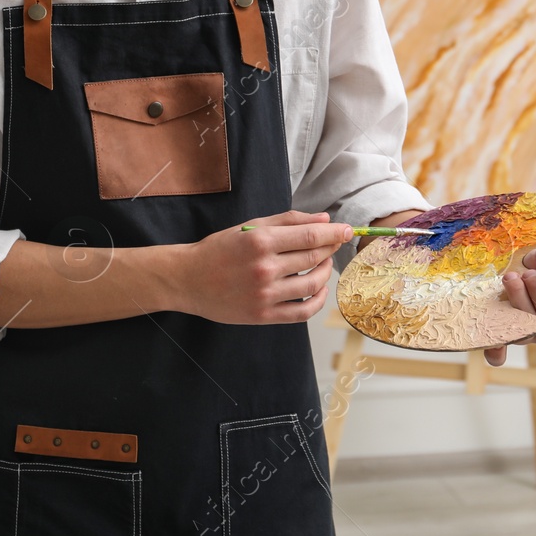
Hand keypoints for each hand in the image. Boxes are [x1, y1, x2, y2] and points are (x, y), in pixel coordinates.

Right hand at [182, 210, 352, 324]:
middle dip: (331, 248)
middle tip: (336, 243)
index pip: (309, 236)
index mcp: (260, 241)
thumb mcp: (250, 227)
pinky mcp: (263, 316)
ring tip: (324, 263)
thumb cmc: (218, 249)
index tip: (347, 230)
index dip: (333, 232)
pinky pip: (302, 311)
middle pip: (313, 258)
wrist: (187, 280)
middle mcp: (263, 268)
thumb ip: (288, 221)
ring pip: (312, 285)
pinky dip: (318, 300)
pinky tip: (319, 289)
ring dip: (325, 272)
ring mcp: (264, 295)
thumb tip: (323, 219)